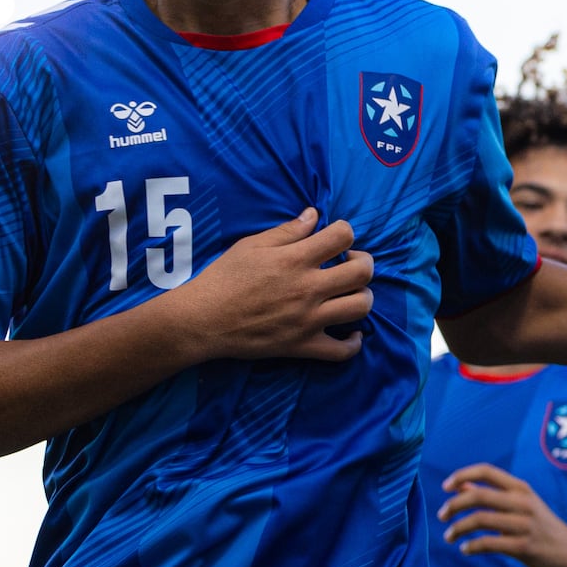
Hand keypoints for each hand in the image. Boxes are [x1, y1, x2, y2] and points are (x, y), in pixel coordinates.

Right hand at [166, 209, 373, 363]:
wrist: (203, 320)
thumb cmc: (223, 278)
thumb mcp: (251, 246)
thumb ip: (287, 231)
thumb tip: (314, 215)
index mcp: (295, 260)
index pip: (343, 237)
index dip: (346, 232)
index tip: (336, 239)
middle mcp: (308, 289)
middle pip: (362, 272)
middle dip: (363, 262)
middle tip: (349, 264)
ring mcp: (309, 320)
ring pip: (361, 307)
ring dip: (363, 297)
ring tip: (350, 294)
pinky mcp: (303, 346)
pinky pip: (342, 351)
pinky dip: (353, 343)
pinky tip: (351, 333)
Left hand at [439, 464, 566, 566]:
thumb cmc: (540, 525)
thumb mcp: (521, 504)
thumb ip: (492, 494)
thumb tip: (460, 486)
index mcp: (521, 488)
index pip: (487, 471)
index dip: (463, 475)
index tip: (445, 487)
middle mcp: (523, 503)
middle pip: (479, 496)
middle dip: (454, 505)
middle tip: (441, 515)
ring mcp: (524, 525)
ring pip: (480, 520)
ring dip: (458, 528)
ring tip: (449, 536)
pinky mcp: (523, 546)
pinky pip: (488, 543)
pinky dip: (471, 546)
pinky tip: (465, 549)